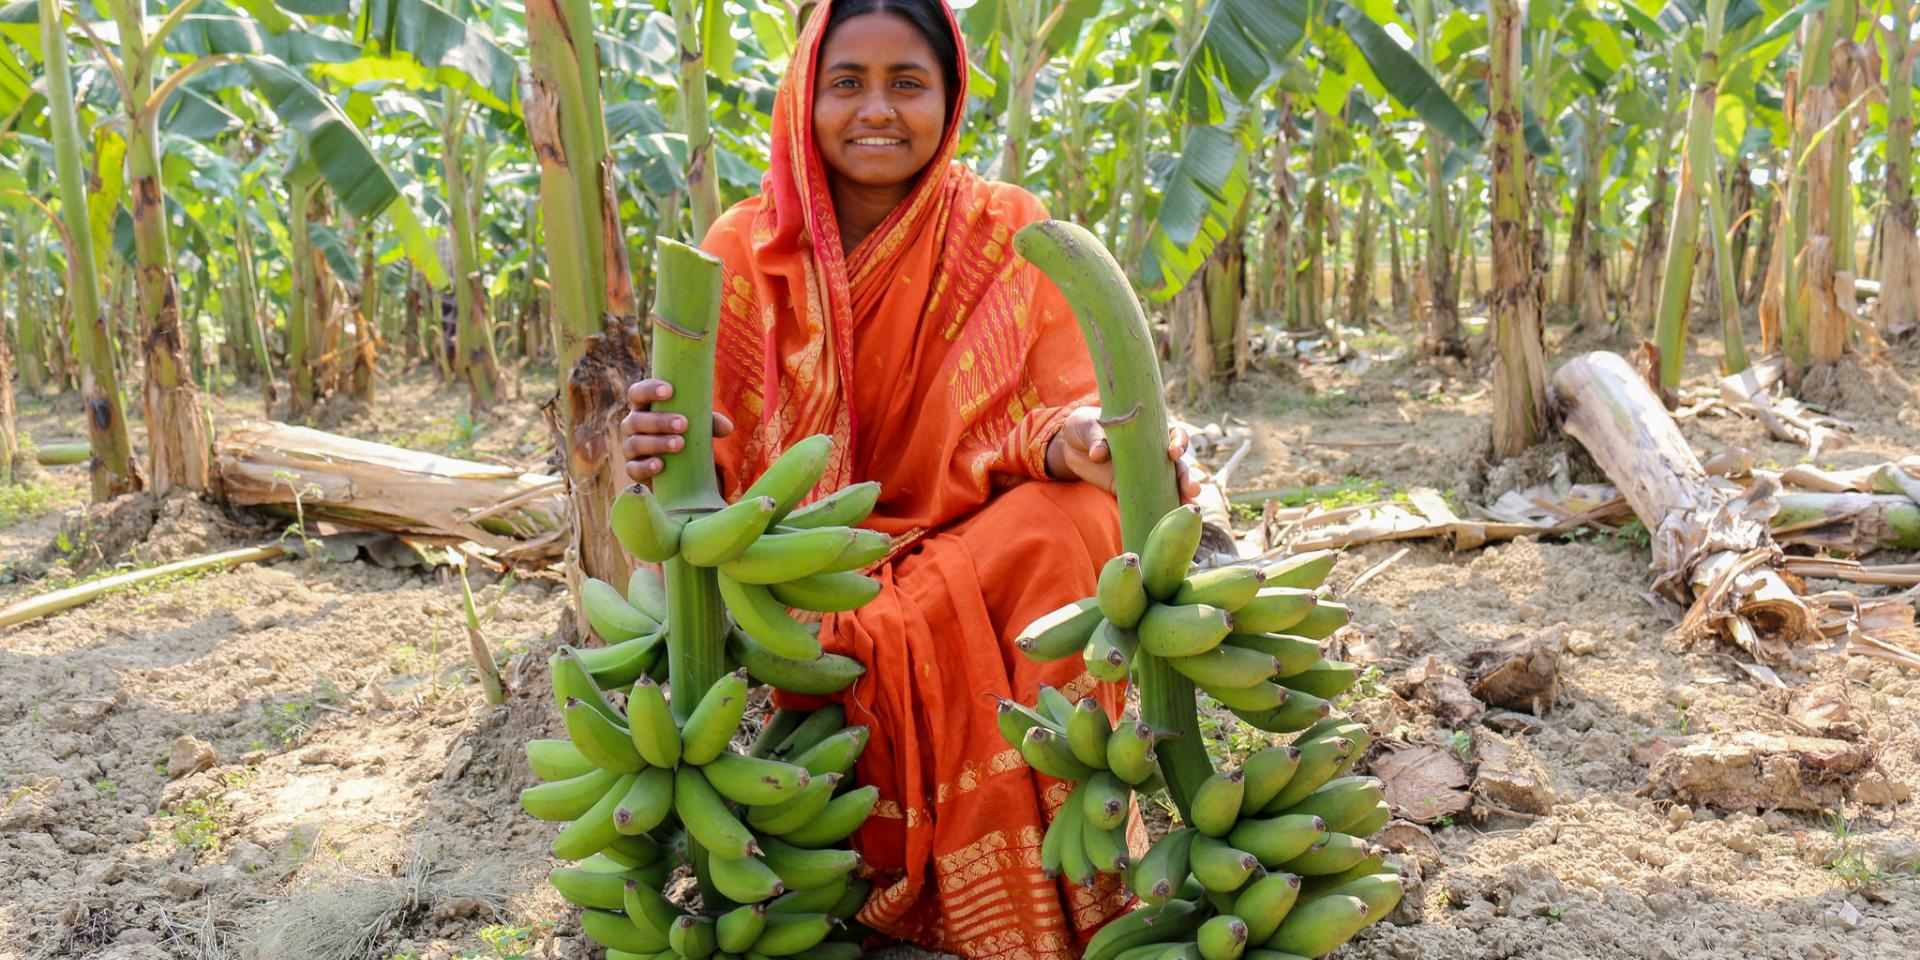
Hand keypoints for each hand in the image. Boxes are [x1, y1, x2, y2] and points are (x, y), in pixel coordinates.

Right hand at [620, 378, 734, 482]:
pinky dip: (646, 467)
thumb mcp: (697, 424)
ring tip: (680, 444)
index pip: (637, 393)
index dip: (649, 389)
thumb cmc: (685, 434)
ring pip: (636, 443)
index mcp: (644, 407)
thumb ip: (710, 422)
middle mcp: (632, 425)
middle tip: (683, 423)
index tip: (669, 391)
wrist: (677, 466)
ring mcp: (629, 447)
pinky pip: (633, 468)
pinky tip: (660, 465)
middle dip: (660, 421)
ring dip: (658, 443)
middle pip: (638, 419)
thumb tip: (727, 427)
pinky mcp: (633, 469)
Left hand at [1045, 406, 1200, 501]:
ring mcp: (1143, 475)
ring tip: (1188, 507)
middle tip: (1192, 489)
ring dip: (1180, 497)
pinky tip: (1166, 520)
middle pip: (1177, 466)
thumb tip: (1098, 454)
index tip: (1173, 453)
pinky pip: (1146, 502)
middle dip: (1187, 477)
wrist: (1070, 446)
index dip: (1179, 443)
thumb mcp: (1089, 426)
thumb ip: (1097, 438)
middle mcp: (1152, 454)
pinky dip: (1157, 510)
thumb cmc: (1085, 427)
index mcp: (1149, 431)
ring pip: (1168, 486)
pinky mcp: (1128, 491)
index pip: (1174, 435)